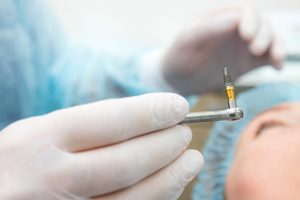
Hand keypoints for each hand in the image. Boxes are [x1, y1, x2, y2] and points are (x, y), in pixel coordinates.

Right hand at [0, 93, 203, 199]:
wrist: (0, 195)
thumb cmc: (20, 162)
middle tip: (185, 133)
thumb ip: (87, 128)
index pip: (108, 122)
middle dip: (166, 145)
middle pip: (126, 162)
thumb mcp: (38, 134)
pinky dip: (157, 199)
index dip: (150, 113)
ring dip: (172, 177)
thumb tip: (147, 119)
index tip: (178, 106)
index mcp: (37, 142)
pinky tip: (170, 184)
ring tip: (192, 160)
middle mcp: (48, 180)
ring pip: (134, 197)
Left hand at [162, 4, 285, 94]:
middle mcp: (235, 29)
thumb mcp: (188, 40)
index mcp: (220, 17)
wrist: (178, 81)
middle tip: (255, 49)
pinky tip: (276, 67)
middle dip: (263, 34)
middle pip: (261, 23)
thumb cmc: (178, 56)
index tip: (247, 35)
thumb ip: (209, 28)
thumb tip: (236, 17)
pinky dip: (276, 60)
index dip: (250, 20)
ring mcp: (243, 46)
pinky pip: (268, 57)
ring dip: (276, 46)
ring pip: (269, 39)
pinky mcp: (248, 62)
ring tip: (275, 59)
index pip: (244, 10)